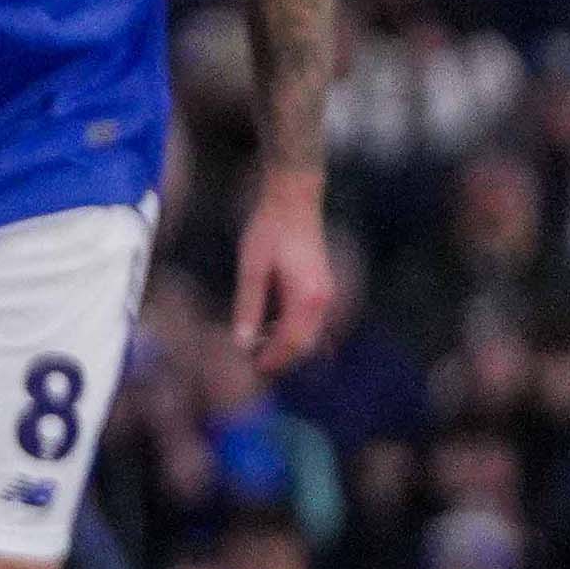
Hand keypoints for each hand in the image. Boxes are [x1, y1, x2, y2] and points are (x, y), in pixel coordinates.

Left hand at [232, 174, 338, 373]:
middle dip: (282, 357)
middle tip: (254, 362)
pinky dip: (294, 330)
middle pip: (305, 344)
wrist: (293, 201)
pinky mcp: (323, 287)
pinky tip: (270, 326)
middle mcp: (324, 300)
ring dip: (287, 344)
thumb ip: (249, 306)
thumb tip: (242, 341)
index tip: (253, 367)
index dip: (273, 359)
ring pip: (311, 334)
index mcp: (307, 298)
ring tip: (258, 345)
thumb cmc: (270, 231)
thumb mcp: (251, 269)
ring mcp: (327, 293)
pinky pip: (312, 321)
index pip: (292, 343)